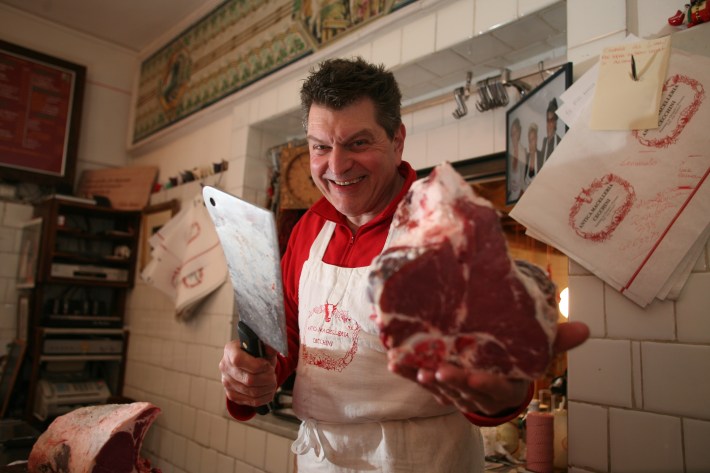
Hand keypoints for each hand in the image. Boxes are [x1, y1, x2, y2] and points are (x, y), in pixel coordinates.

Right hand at [219, 340, 277, 407]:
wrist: (249, 364)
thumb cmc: (256, 354)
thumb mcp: (263, 346)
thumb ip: (268, 346)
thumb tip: (271, 348)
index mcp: (230, 350)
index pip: (238, 360)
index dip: (257, 365)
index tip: (267, 365)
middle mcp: (225, 366)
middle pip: (248, 379)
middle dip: (267, 378)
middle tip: (273, 375)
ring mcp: (227, 382)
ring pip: (252, 392)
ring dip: (267, 388)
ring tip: (273, 382)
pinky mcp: (232, 395)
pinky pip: (251, 401)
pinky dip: (265, 397)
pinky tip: (269, 390)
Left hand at [390, 321, 589, 415]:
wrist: (496, 380)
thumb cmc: (515, 362)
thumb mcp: (538, 352)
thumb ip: (557, 341)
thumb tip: (586, 329)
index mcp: (506, 385)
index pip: (497, 388)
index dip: (486, 384)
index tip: (477, 377)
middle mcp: (479, 393)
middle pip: (464, 391)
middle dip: (451, 382)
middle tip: (438, 371)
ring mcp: (457, 391)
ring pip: (441, 389)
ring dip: (426, 378)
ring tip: (413, 367)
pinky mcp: (439, 384)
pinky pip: (423, 380)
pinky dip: (409, 372)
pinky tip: (396, 362)